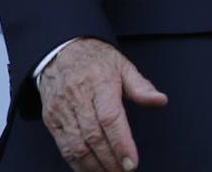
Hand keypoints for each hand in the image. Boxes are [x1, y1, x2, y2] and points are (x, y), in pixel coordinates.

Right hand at [39, 38, 167, 171]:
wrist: (60, 51)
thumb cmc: (95, 60)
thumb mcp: (122, 65)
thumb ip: (141, 86)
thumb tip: (160, 100)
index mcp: (99, 82)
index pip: (110, 118)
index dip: (121, 143)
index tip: (132, 162)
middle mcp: (78, 97)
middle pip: (93, 136)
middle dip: (110, 159)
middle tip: (124, 171)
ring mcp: (62, 109)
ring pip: (76, 146)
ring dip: (94, 166)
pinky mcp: (51, 119)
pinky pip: (63, 147)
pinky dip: (77, 163)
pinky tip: (92, 169)